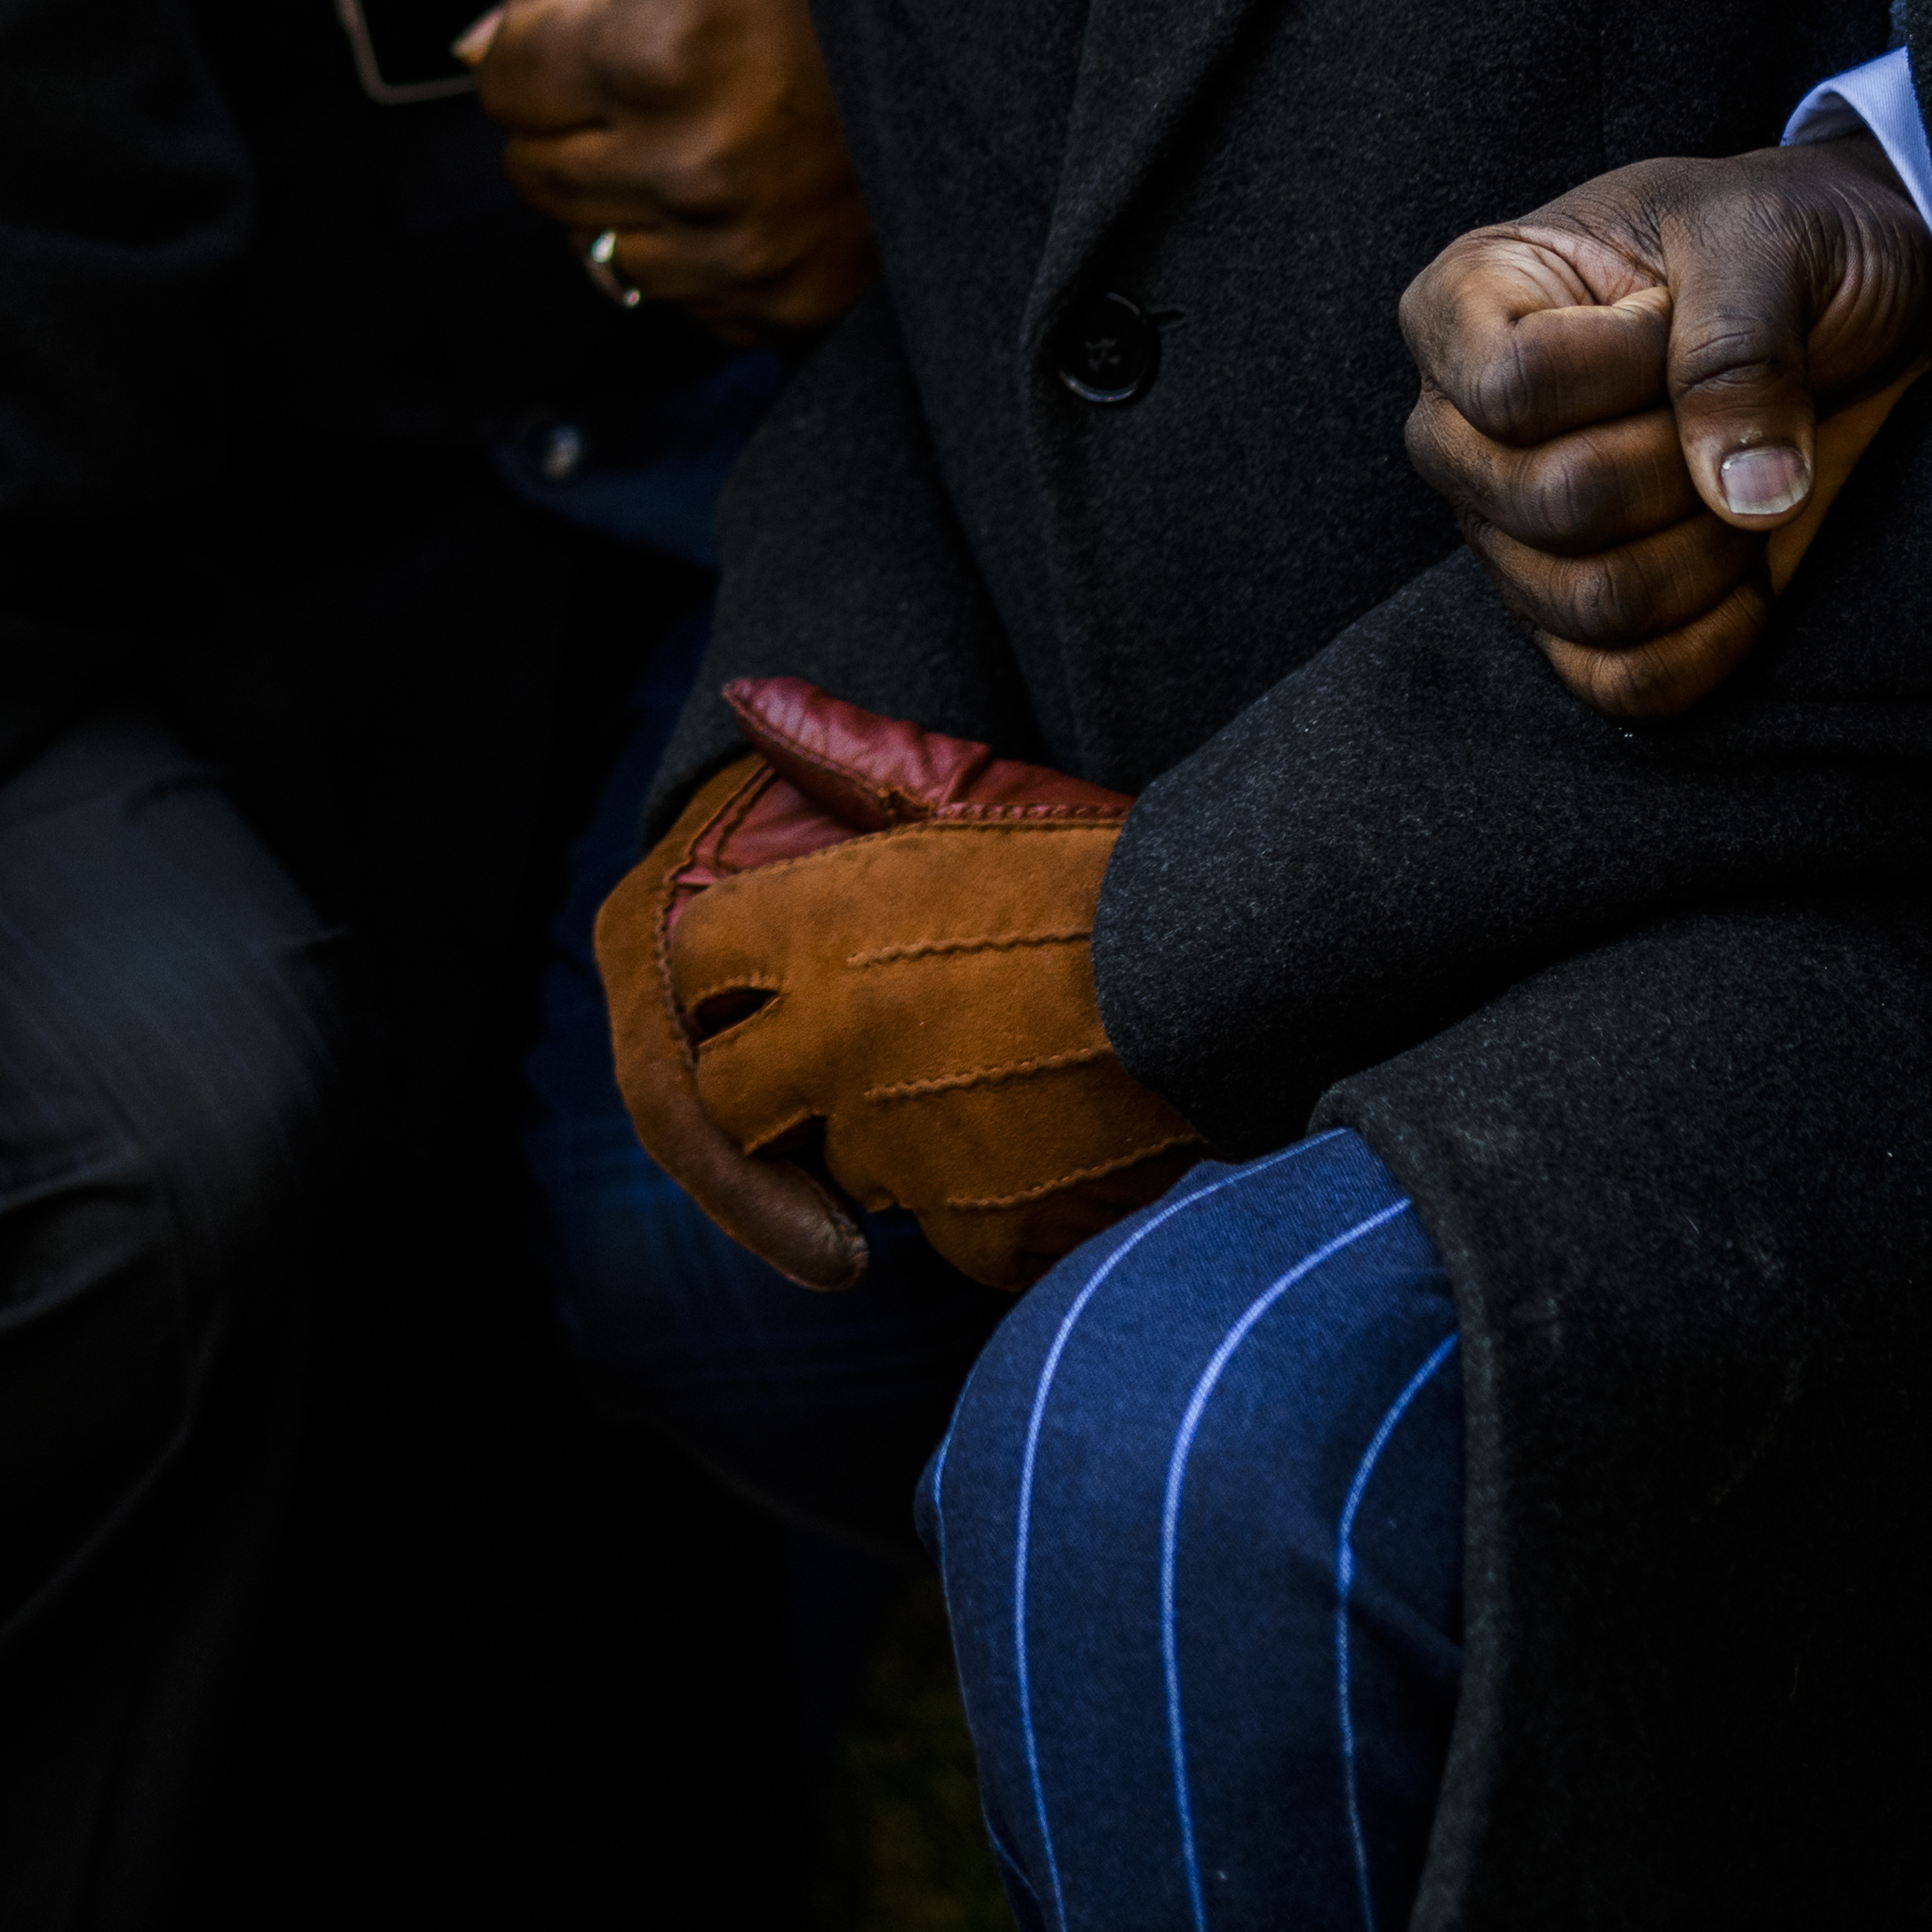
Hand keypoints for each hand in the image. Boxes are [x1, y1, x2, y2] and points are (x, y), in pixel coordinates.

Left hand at [462, 0, 872, 348]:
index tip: (604, 23)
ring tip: (713, 122)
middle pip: (534, 172)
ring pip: (594, 243)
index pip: (500, 84)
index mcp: (654, 52)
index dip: (541, 45)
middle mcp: (693, 165)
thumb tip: (466, 52)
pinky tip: (752, 179)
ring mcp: (745, 246)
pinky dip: (692, 246)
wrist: (966, 15)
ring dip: (629, 188)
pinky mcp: (788, 300)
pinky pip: (675, 296)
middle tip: (660, 73)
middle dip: (572, 118)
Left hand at [593, 676, 1191, 1296]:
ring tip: (983, 1081)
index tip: (770, 978)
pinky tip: (1045, 1140)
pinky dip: (983, 1205)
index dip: (727, 978)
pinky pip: (946, 1234)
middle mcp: (839, 1043)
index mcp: (820, 930)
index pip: (692, 969)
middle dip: (777, 1088)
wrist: (1239, 978)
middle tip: (865, 1058)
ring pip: (844, 1171)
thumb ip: (846, 752)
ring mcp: (905, 1145)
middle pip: (733, 1100)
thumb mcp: (972, 790)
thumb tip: (751, 697)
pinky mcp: (980, 1228)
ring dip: (888, 1143)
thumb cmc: (1108, 872)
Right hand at [1401, 128, 1931, 723]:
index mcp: (1469, 302)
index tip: (1682, 318)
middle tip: (1736, 416)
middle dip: (1683, 468)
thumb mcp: (1770, 237)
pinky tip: (1754, 579)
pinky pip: (1617, 682)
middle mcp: (1464, 426)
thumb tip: (1739, 493)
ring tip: (1747, 490)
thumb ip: (1741, 344)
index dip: (1631, 370)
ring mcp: (1511, 530)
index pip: (1512, 387)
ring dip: (1707, 556)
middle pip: (1544, 502)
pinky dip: (1706, 648)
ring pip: (1586, 602)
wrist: (1849, 305)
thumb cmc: (1782, 241)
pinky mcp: (1579, 613)